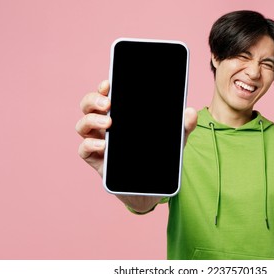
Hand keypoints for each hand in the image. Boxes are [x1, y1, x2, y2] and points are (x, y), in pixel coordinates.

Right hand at [75, 80, 197, 176]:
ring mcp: (99, 144)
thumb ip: (183, 127)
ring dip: (91, 120)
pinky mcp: (97, 161)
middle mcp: (106, 127)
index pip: (106, 96)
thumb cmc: (157, 158)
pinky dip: (90, 145)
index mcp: (121, 117)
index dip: (103, 88)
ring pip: (82, 126)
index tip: (108, 84)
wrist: (152, 188)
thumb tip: (191, 112)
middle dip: (93, 100)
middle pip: (88, 107)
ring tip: (108, 123)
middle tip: (108, 104)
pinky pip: (83, 150)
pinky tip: (104, 146)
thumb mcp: (173, 141)